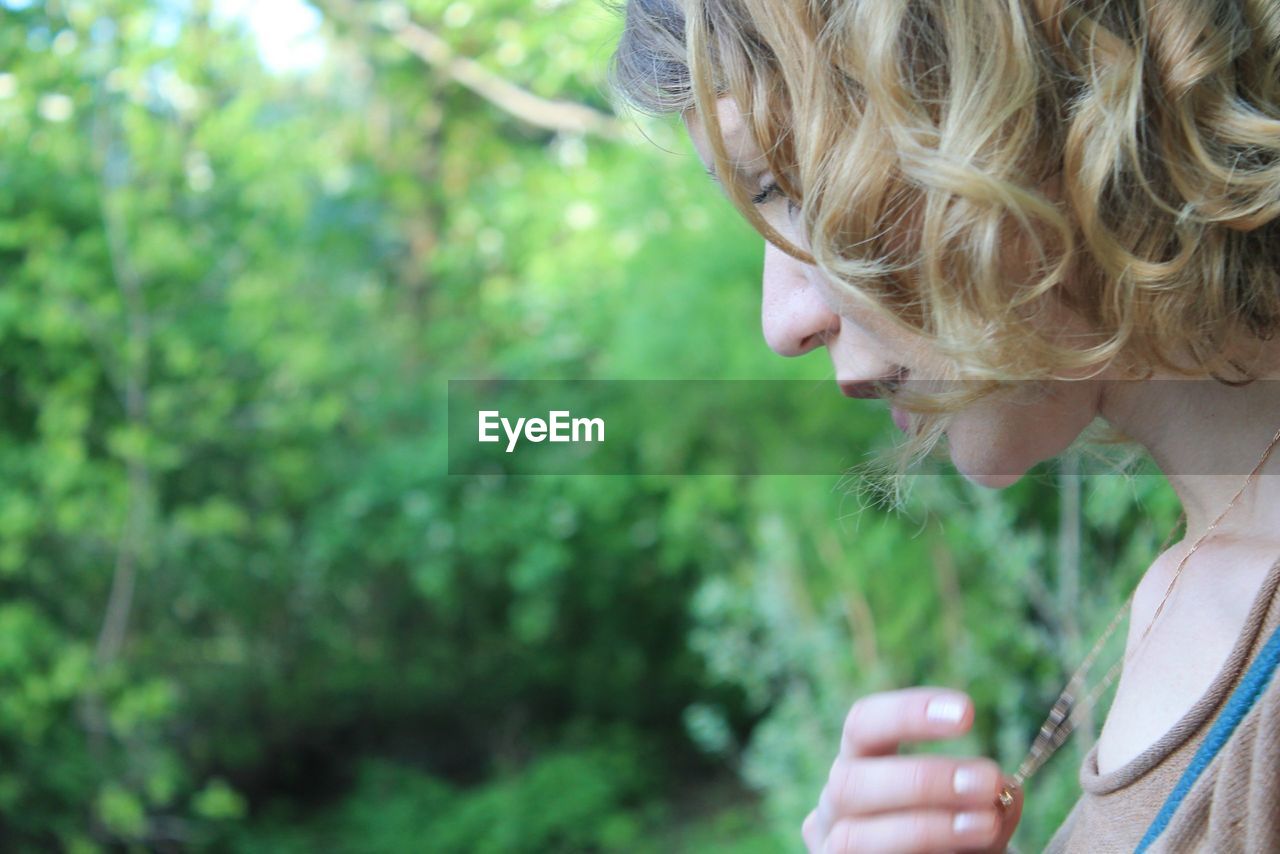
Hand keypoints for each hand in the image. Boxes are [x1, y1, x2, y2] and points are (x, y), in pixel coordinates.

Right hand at [802, 687, 1023, 852]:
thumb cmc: (951, 835)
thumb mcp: (970, 810)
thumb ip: (985, 801)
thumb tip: (1007, 791)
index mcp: (859, 762)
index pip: (863, 724)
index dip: (907, 713)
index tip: (967, 712)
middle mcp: (837, 803)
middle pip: (849, 781)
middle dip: (922, 780)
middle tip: (987, 780)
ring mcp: (831, 846)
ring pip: (853, 836)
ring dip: (926, 828)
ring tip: (986, 824)